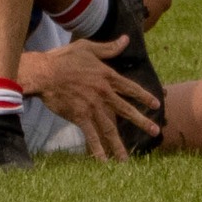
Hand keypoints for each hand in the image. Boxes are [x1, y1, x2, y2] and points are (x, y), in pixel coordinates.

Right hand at [23, 37, 164, 159]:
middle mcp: (104, 93)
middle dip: (141, 121)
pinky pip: (91, 136)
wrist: (44, 73)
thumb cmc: (64, 58)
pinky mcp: (79, 116)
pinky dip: (97, 149)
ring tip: (127, 159)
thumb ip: (109, 48)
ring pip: (109, 128)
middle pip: (126, 110)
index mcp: (107, 76)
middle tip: (155, 131)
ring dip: (118, 144)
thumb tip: (126, 40)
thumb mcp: (88, 48)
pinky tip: (103, 161)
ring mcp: (92, 106)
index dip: (144, 97)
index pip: (131, 88)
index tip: (156, 104)